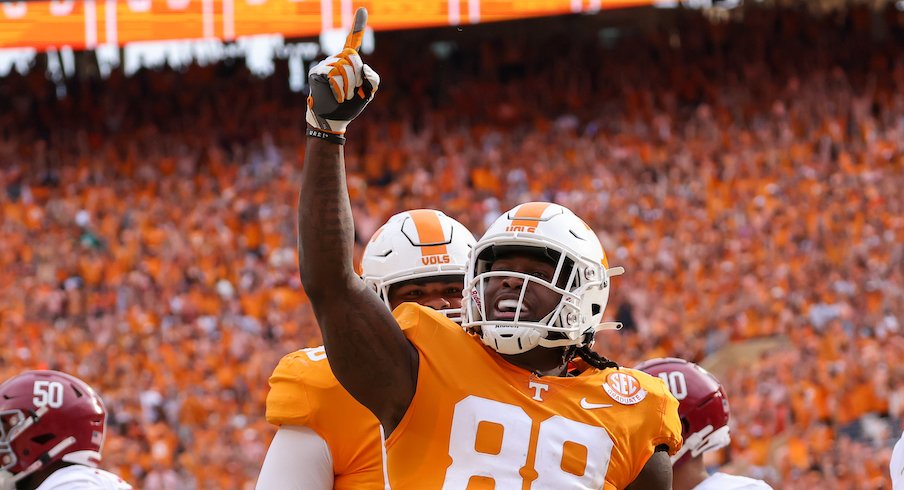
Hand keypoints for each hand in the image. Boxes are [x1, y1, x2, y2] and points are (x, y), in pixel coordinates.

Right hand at [306, 8, 379, 135]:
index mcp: (349, 62)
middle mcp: (336, 59)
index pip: (353, 41)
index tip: (362, 9)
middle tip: (353, 92)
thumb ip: (373, 78)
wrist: (334, 120)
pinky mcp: (316, 73)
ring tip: (344, 96)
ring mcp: (325, 65)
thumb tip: (361, 67)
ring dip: (349, 86)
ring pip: (344, 67)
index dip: (357, 26)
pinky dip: (340, 89)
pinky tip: (338, 97)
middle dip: (357, 77)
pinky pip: (333, 75)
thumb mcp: (369, 92)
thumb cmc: (350, 105)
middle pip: (353, 58)